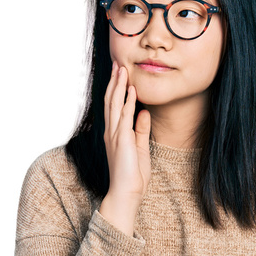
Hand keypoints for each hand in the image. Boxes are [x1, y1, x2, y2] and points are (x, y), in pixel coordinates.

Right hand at [103, 60, 151, 206]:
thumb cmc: (133, 174)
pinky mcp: (122, 140)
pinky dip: (128, 102)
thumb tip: (144, 113)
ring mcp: (115, 135)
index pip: (114, 106)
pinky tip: (131, 90)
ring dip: (119, 86)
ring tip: (122, 69)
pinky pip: (124, 117)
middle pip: (111, 101)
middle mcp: (112, 132)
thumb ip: (141, 129)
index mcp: (115, 134)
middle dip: (115, 82)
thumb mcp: (141, 147)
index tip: (121, 74)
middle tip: (118, 63)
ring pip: (115, 105)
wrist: (127, 192)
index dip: (117, 89)